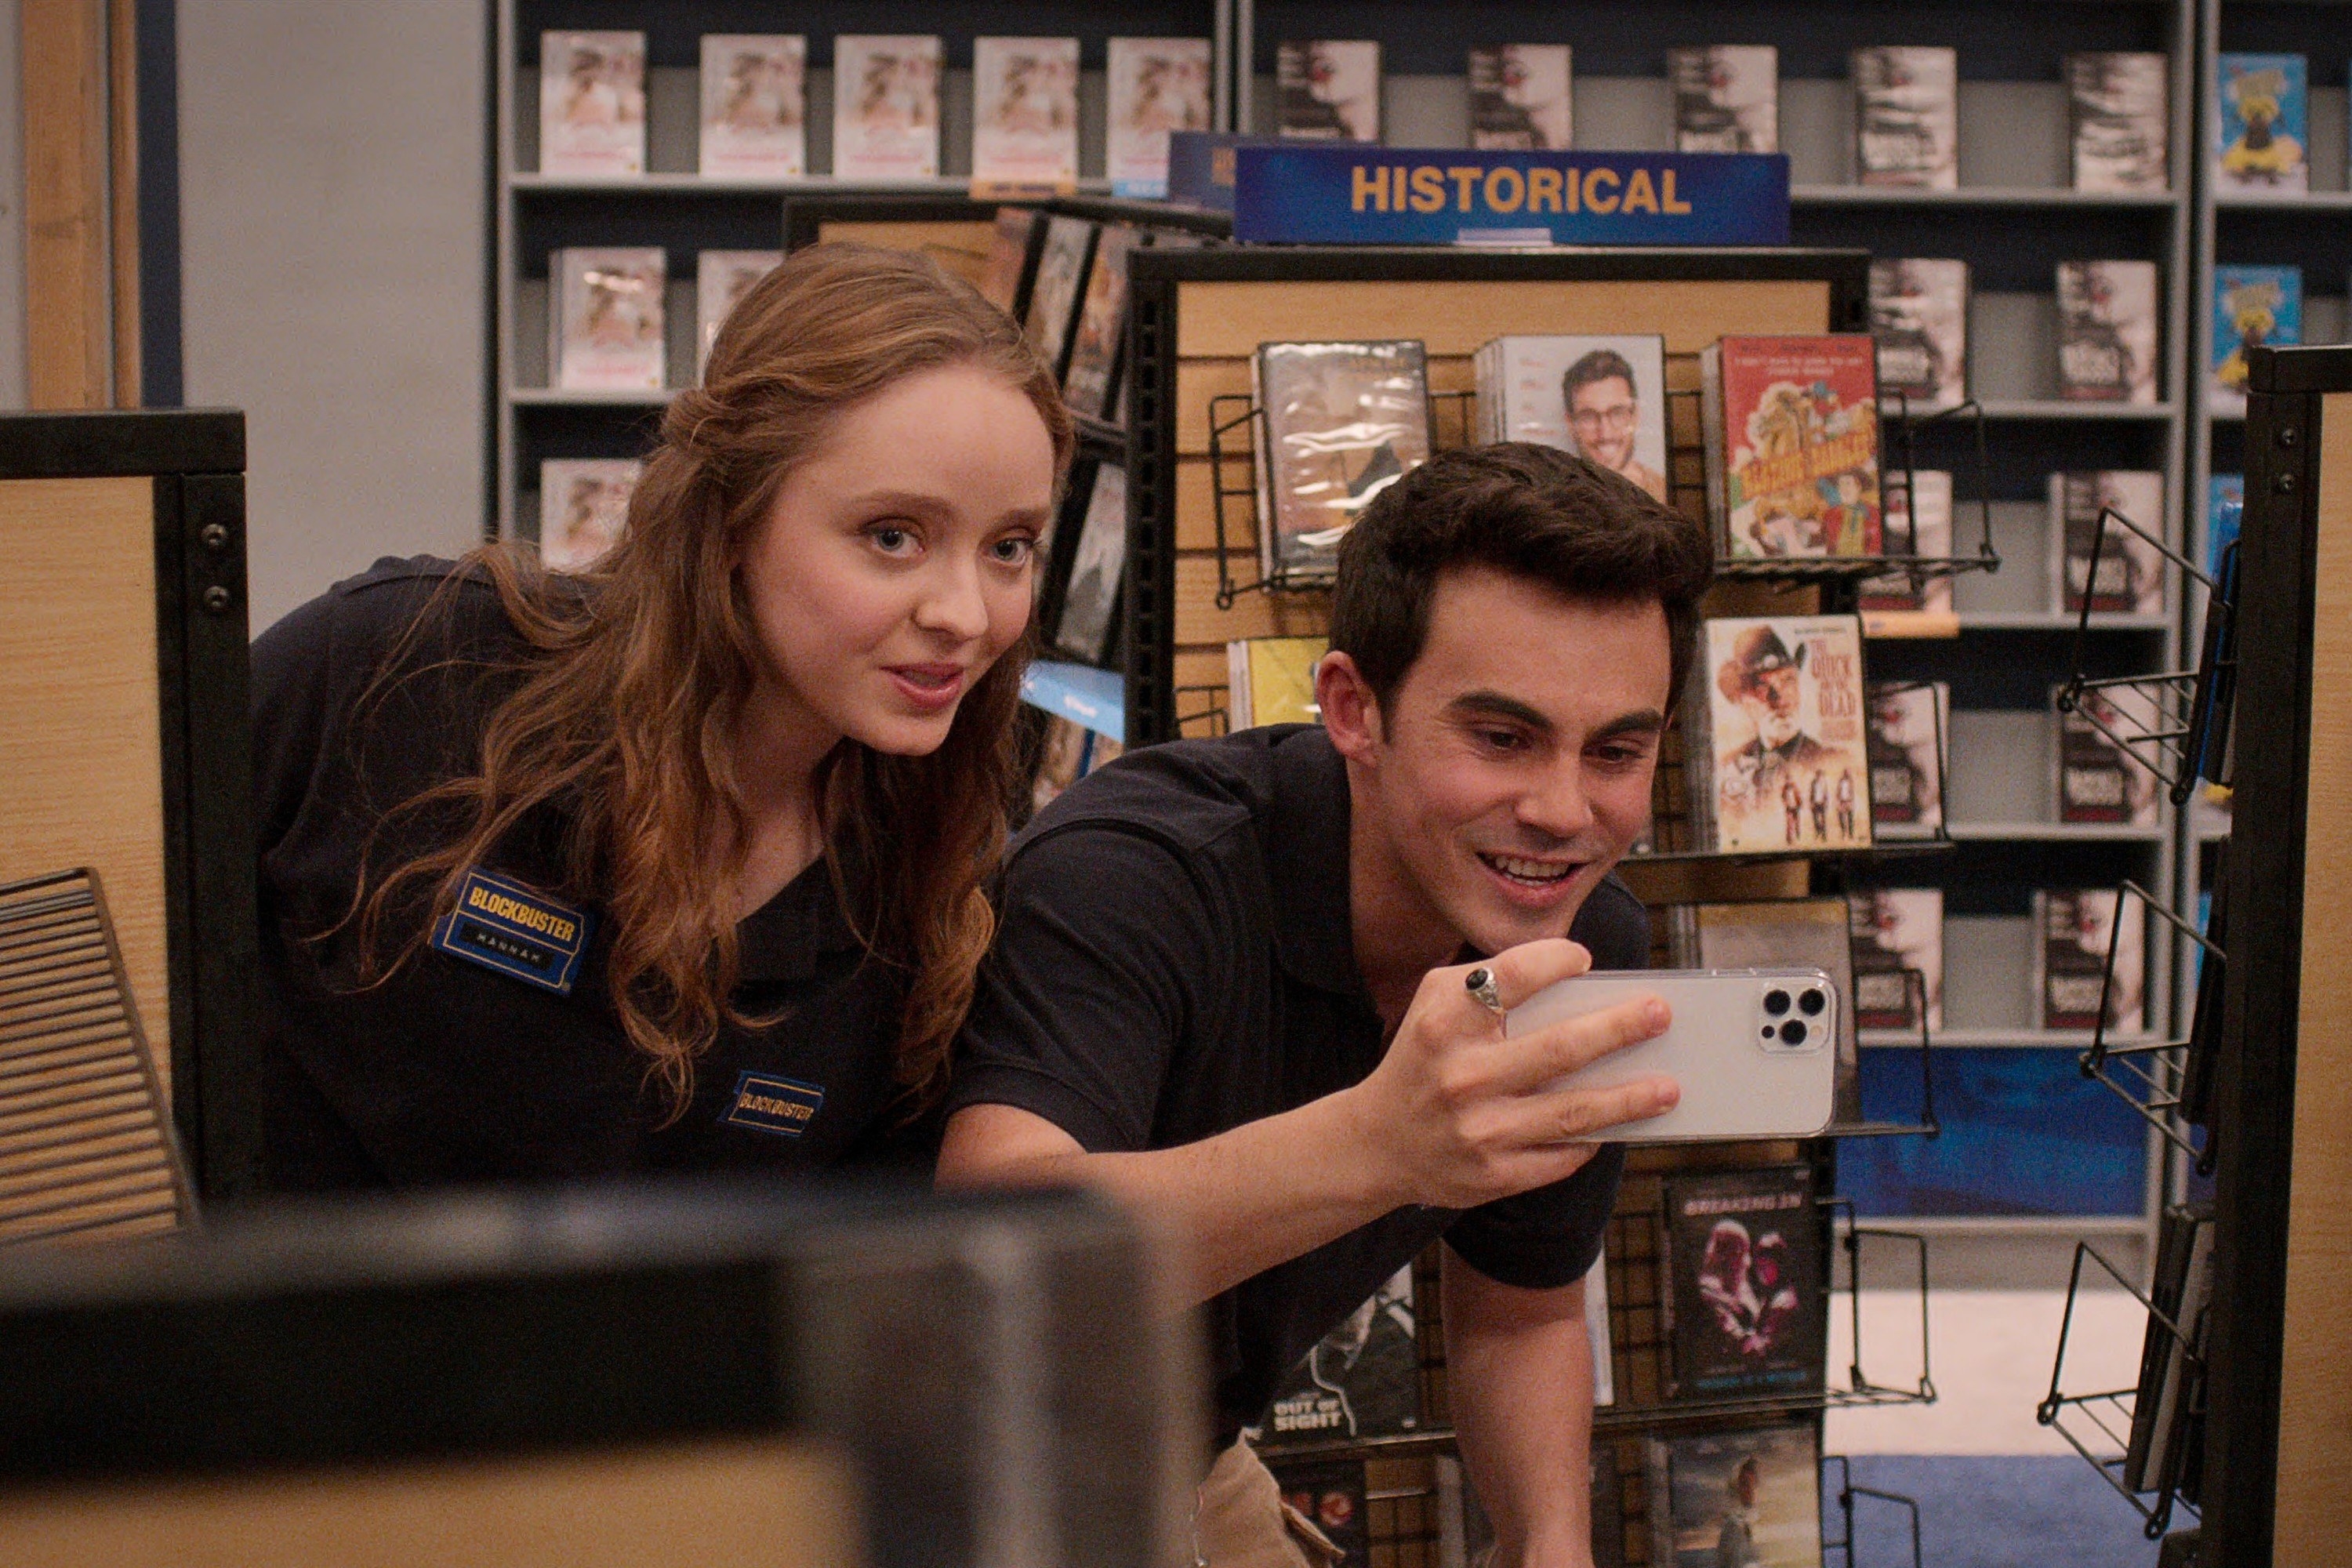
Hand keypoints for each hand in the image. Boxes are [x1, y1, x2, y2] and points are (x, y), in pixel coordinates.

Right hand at [1343, 938, 1677, 1211]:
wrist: (1377, 1144)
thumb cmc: (1423, 1058)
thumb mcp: (1434, 1003)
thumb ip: (1490, 982)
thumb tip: (1575, 981)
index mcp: (1446, 1023)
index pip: (1511, 977)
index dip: (1554, 961)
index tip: (1584, 959)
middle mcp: (1463, 1075)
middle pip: (1559, 1048)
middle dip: (1619, 1029)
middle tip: (1659, 1014)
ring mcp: (1481, 1130)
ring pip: (1574, 1113)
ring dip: (1630, 1099)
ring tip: (1669, 1088)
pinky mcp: (1494, 1175)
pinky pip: (1562, 1156)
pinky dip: (1594, 1139)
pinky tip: (1618, 1125)